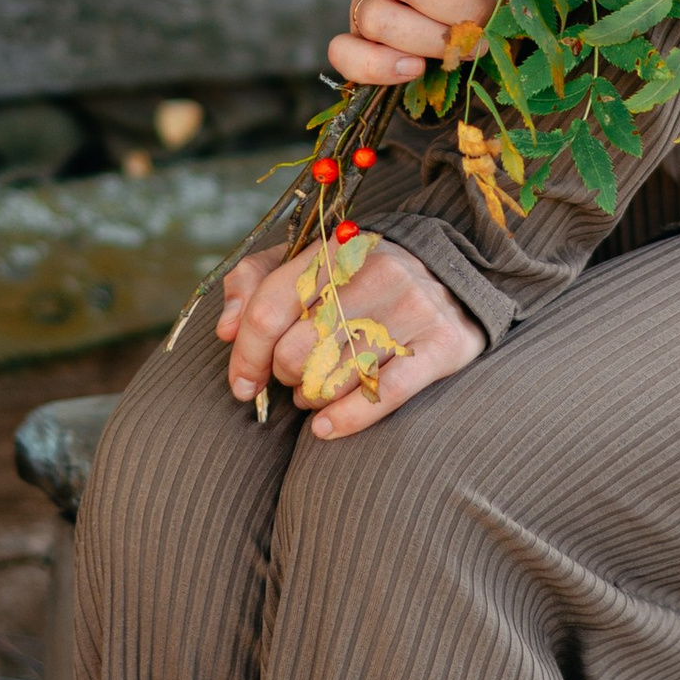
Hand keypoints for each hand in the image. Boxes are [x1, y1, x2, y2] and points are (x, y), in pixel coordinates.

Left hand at [216, 236, 482, 441]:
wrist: (454, 273)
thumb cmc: (360, 277)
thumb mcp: (305, 264)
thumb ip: (254, 284)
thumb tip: (225, 330)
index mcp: (334, 250)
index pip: (269, 309)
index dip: (245, 355)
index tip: (241, 384)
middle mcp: (375, 274)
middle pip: (297, 349)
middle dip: (284, 376)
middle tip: (291, 378)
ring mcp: (412, 309)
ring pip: (335, 377)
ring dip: (311, 398)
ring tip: (313, 393)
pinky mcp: (443, 344)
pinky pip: (384, 394)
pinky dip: (346, 418)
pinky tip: (324, 428)